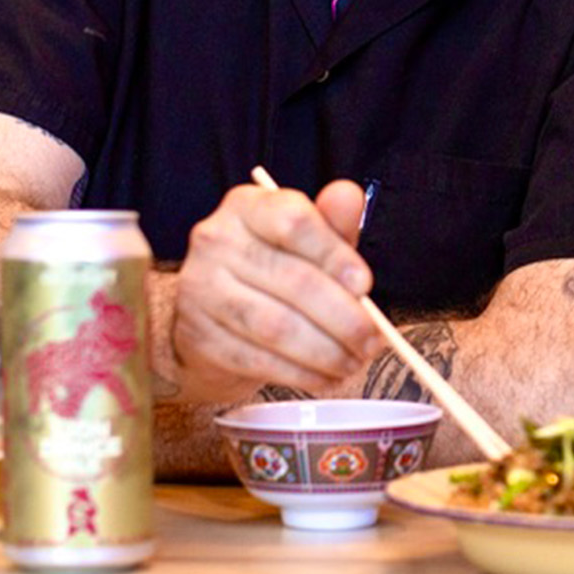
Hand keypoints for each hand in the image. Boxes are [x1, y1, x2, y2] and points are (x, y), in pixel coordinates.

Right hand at [168, 180, 382, 404]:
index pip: (293, 221)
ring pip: (277, 327)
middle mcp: (216, 241)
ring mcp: (200, 290)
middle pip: (293, 281)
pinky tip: (325, 377)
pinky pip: (259, 360)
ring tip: (354, 363)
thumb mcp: (306, 242)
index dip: (335, 255)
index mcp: (247, 207)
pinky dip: (301, 373)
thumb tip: (350, 196)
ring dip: (326, 352)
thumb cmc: (271, 271)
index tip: (365, 285)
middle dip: (344, 318)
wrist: (212, 317)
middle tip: (373, 342)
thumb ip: (332, 224)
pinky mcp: (199, 337)